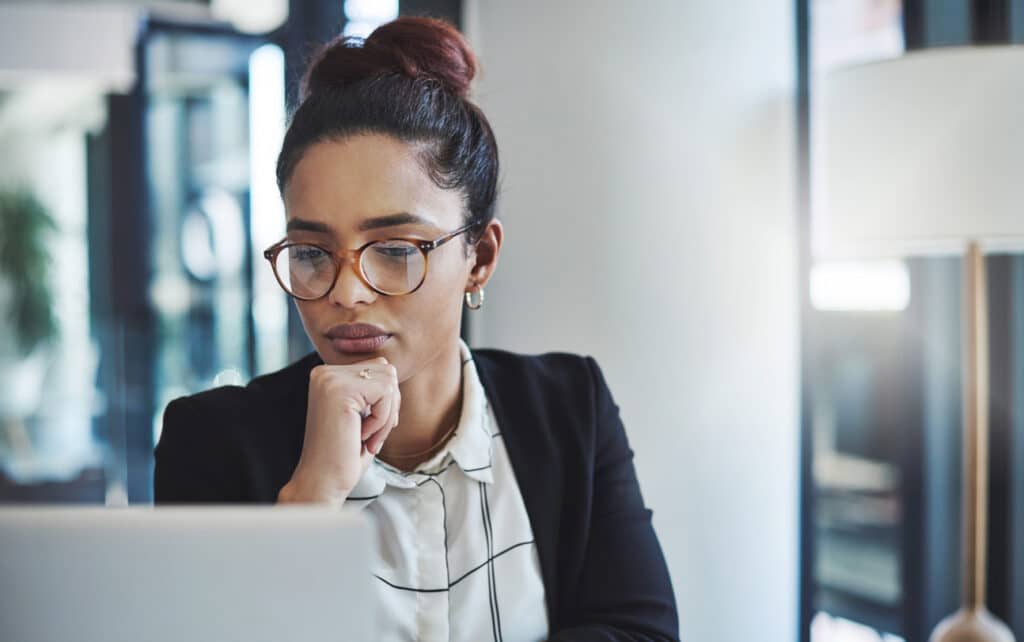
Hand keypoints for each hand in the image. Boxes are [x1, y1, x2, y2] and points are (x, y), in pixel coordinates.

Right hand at [277, 357, 399, 505]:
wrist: (322, 482)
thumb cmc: (343, 454)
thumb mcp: (361, 413)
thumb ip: (371, 388)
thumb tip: (390, 369)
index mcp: (327, 375)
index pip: (378, 369)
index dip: (386, 401)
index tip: (371, 427)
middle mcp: (324, 372)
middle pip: (386, 371)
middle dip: (389, 406)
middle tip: (371, 434)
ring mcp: (329, 379)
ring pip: (388, 381)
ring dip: (386, 415)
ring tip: (365, 437)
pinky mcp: (339, 390)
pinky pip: (385, 393)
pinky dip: (383, 420)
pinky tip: (361, 436)